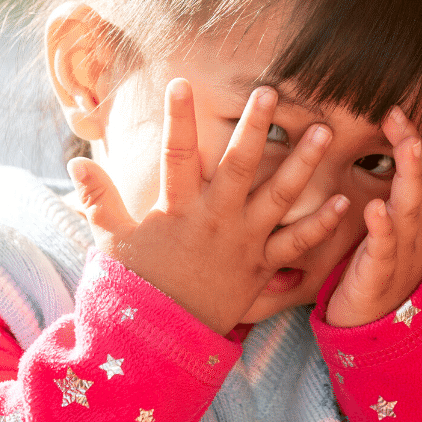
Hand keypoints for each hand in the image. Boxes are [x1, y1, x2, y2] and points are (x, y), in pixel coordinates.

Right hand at [68, 79, 349, 333]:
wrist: (163, 338)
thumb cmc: (139, 284)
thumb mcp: (113, 243)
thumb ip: (100, 201)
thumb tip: (76, 165)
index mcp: (177, 210)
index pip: (176, 156)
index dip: (177, 119)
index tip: (180, 82)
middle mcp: (214, 221)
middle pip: (237, 166)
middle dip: (254, 127)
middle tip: (271, 91)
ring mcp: (243, 244)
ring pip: (278, 197)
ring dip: (303, 164)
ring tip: (324, 131)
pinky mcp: (263, 267)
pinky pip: (297, 244)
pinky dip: (321, 224)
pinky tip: (344, 200)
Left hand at [325, 107, 421, 327]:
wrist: (373, 333)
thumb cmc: (377, 270)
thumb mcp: (396, 228)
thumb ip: (401, 192)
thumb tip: (404, 148)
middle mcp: (418, 231)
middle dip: (416, 144)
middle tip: (400, 111)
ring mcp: (401, 253)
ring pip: (411, 209)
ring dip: (410, 175)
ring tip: (408, 143)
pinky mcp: (377, 275)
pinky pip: (382, 250)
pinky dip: (381, 229)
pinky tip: (374, 208)